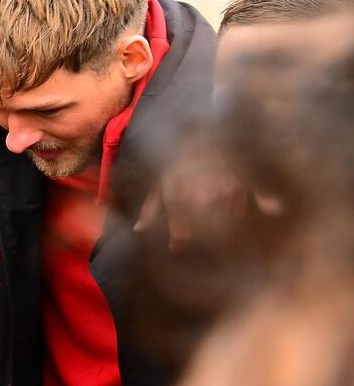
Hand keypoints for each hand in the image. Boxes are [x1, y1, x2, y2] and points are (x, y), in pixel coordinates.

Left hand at [135, 143, 249, 253]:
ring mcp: (224, 193)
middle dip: (202, 236)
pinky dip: (245, 210)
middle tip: (199, 234)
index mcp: (178, 199)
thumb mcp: (158, 184)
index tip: (177, 248)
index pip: (182, 234)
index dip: (179, 244)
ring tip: (215, 222)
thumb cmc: (174, 163)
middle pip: (207, 232)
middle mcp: (202, 199)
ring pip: (227, 223)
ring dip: (221, 226)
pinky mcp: (240, 186)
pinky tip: (247, 211)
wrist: (198, 137)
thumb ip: (150, 209)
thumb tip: (138, 230)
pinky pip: (243, 208)